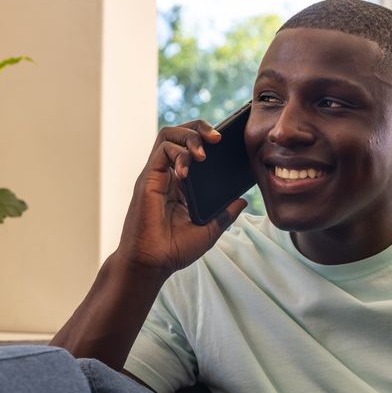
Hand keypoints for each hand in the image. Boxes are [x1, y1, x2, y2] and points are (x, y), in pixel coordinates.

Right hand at [116, 120, 247, 275]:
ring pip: (168, 136)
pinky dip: (177, 154)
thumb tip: (243, 200)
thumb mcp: (209, 230)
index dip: (206, 139)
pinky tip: (188, 171)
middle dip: (199, 128)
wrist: (152, 264)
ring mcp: (156, 175)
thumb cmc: (175, 249)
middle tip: (218, 138)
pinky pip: (161, 151)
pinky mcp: (148, 179)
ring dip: (189, 137)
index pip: (191, 148)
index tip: (226, 143)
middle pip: (179, 134)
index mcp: (181, 184)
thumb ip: (225, 214)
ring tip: (204, 153)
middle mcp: (167, 174)